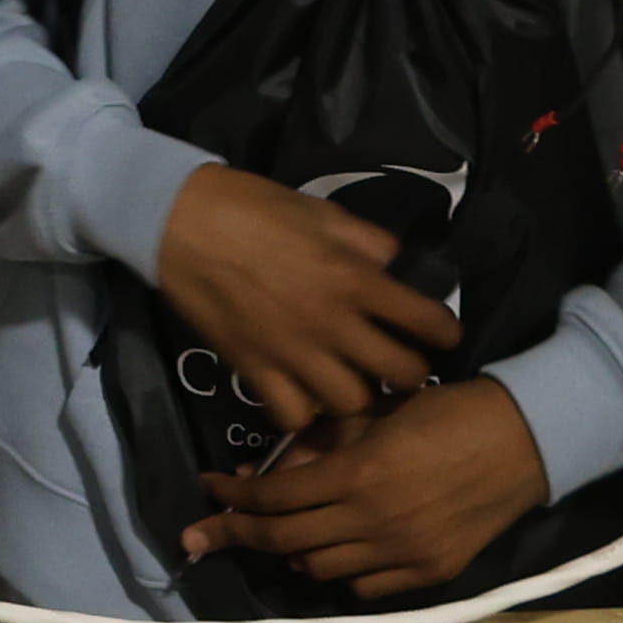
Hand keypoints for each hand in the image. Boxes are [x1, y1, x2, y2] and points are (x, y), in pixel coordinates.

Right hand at [148, 166, 464, 431]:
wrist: (178, 220)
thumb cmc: (252, 206)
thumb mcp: (321, 210)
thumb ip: (366, 241)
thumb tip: (391, 264)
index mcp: (355, 278)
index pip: (426, 321)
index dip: (444, 332)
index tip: (441, 334)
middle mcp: (333, 323)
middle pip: (401, 374)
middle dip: (411, 372)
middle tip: (400, 363)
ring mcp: (293, 352)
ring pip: (353, 403)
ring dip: (360, 395)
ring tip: (353, 381)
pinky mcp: (254, 369)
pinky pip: (293, 415)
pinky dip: (304, 411)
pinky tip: (304, 393)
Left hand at [188, 382, 551, 600]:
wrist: (525, 440)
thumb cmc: (447, 412)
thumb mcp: (377, 414)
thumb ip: (322, 443)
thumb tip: (266, 471)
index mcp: (359, 475)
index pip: (275, 498)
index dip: (233, 498)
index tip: (208, 490)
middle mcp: (375, 522)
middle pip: (285, 541)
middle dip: (236, 535)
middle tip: (202, 533)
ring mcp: (404, 554)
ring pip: (320, 569)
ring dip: (291, 552)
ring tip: (280, 534)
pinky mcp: (430, 574)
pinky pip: (365, 586)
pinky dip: (342, 570)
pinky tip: (338, 549)